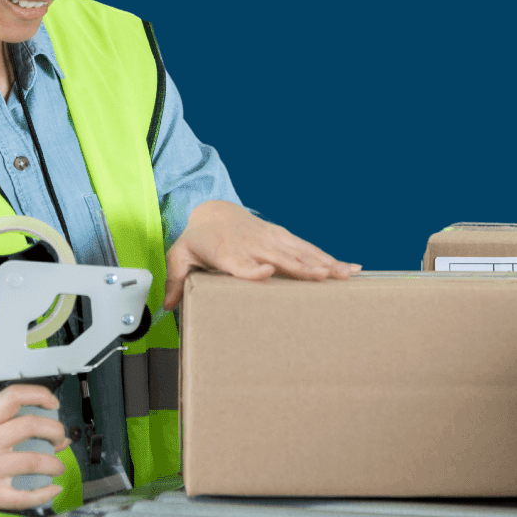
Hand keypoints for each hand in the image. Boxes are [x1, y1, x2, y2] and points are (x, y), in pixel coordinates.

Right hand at [0, 384, 70, 516]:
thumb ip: (11, 431)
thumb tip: (55, 437)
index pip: (14, 396)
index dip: (39, 395)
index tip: (53, 403)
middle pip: (31, 425)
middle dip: (55, 431)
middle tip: (59, 439)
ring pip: (33, 460)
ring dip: (54, 464)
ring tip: (57, 467)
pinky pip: (24, 495)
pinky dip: (44, 493)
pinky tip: (52, 490)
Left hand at [163, 200, 361, 310]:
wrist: (213, 209)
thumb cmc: (198, 238)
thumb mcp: (179, 256)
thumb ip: (175, 281)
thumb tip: (167, 307)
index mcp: (227, 251)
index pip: (241, 262)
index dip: (252, 268)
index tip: (266, 272)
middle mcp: (252, 243)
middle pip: (279, 257)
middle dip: (301, 266)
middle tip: (323, 277)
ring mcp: (270, 238)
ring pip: (300, 252)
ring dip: (325, 263)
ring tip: (347, 275)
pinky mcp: (283, 237)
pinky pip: (307, 248)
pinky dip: (329, 258)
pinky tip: (349, 269)